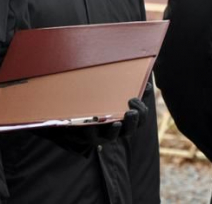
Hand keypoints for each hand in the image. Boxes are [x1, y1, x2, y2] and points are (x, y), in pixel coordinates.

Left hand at [35, 85, 151, 152]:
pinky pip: (92, 136)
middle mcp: (115, 129)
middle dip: (135, 120)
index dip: (143, 109)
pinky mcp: (86, 136)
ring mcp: (101, 134)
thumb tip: (143, 74)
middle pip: (131, 129)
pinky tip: (95, 123)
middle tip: (133, 110)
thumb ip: (125, 86)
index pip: (140, 118)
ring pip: (114, 135)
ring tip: (119, 120)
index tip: (139, 95)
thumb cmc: (93, 103)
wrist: (68, 116)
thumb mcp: (109, 93)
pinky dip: (94, 129)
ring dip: (118, 128)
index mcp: (124, 119)